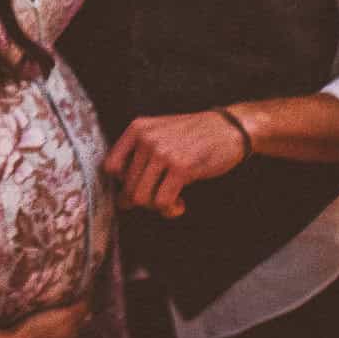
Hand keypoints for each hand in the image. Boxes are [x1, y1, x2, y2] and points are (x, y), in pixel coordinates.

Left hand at [102, 110, 249, 216]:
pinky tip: (180, 203)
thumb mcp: (160, 136)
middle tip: (161, 197)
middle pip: (127, 187)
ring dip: (156, 206)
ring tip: (170, 201)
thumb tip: (122, 201)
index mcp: (137, 129)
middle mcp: (146, 138)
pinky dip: (170, 209)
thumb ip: (140, 161)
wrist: (228, 128)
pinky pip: (163, 202)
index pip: (110, 166)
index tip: (140, 186)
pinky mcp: (181, 167)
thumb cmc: (194, 136)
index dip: (121, 183)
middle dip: (144, 199)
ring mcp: (163, 152)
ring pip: (141, 197)